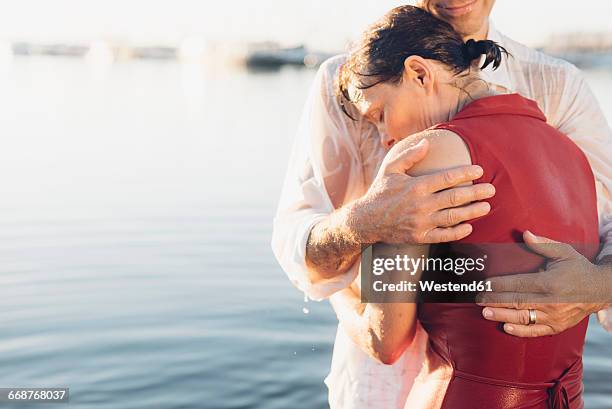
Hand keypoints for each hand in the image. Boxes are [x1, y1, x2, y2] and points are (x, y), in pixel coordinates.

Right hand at [352, 138, 494, 244]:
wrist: (366, 220)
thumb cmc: (380, 191)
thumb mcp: (390, 169)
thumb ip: (409, 155)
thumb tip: (426, 143)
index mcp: (416, 186)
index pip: (447, 178)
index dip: (465, 173)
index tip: (479, 170)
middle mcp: (421, 204)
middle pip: (455, 197)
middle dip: (476, 193)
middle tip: (491, 190)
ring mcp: (421, 222)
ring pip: (453, 217)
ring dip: (472, 212)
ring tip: (486, 207)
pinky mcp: (420, 236)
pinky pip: (443, 235)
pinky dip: (457, 232)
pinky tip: (469, 226)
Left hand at [476, 231, 609, 336]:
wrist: (600, 290)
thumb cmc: (578, 268)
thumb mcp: (563, 252)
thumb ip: (542, 244)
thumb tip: (524, 233)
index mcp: (549, 283)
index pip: (518, 284)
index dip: (499, 285)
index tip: (484, 284)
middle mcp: (551, 302)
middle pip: (517, 302)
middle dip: (495, 300)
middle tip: (477, 299)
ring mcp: (554, 316)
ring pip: (523, 317)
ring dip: (502, 316)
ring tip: (486, 313)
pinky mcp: (557, 326)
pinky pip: (536, 331)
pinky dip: (521, 331)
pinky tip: (506, 327)